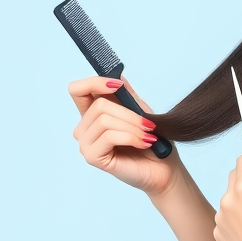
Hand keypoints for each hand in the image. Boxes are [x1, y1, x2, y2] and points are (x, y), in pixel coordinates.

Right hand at [68, 73, 181, 196]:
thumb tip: (115, 73)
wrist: (163, 168)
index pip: (77, 90)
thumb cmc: (151, 140)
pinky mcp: (92, 157)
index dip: (95, 82)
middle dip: (129, 113)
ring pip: (104, 120)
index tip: (118, 85)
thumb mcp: (140, 110)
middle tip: (148, 124)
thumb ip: (125, 93)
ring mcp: (86, 143)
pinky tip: (144, 143)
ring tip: (147, 136)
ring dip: (132, 126)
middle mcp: (84, 129)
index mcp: (92, 114)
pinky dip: (131, 137)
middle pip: (98, 105)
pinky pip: (109, 136)